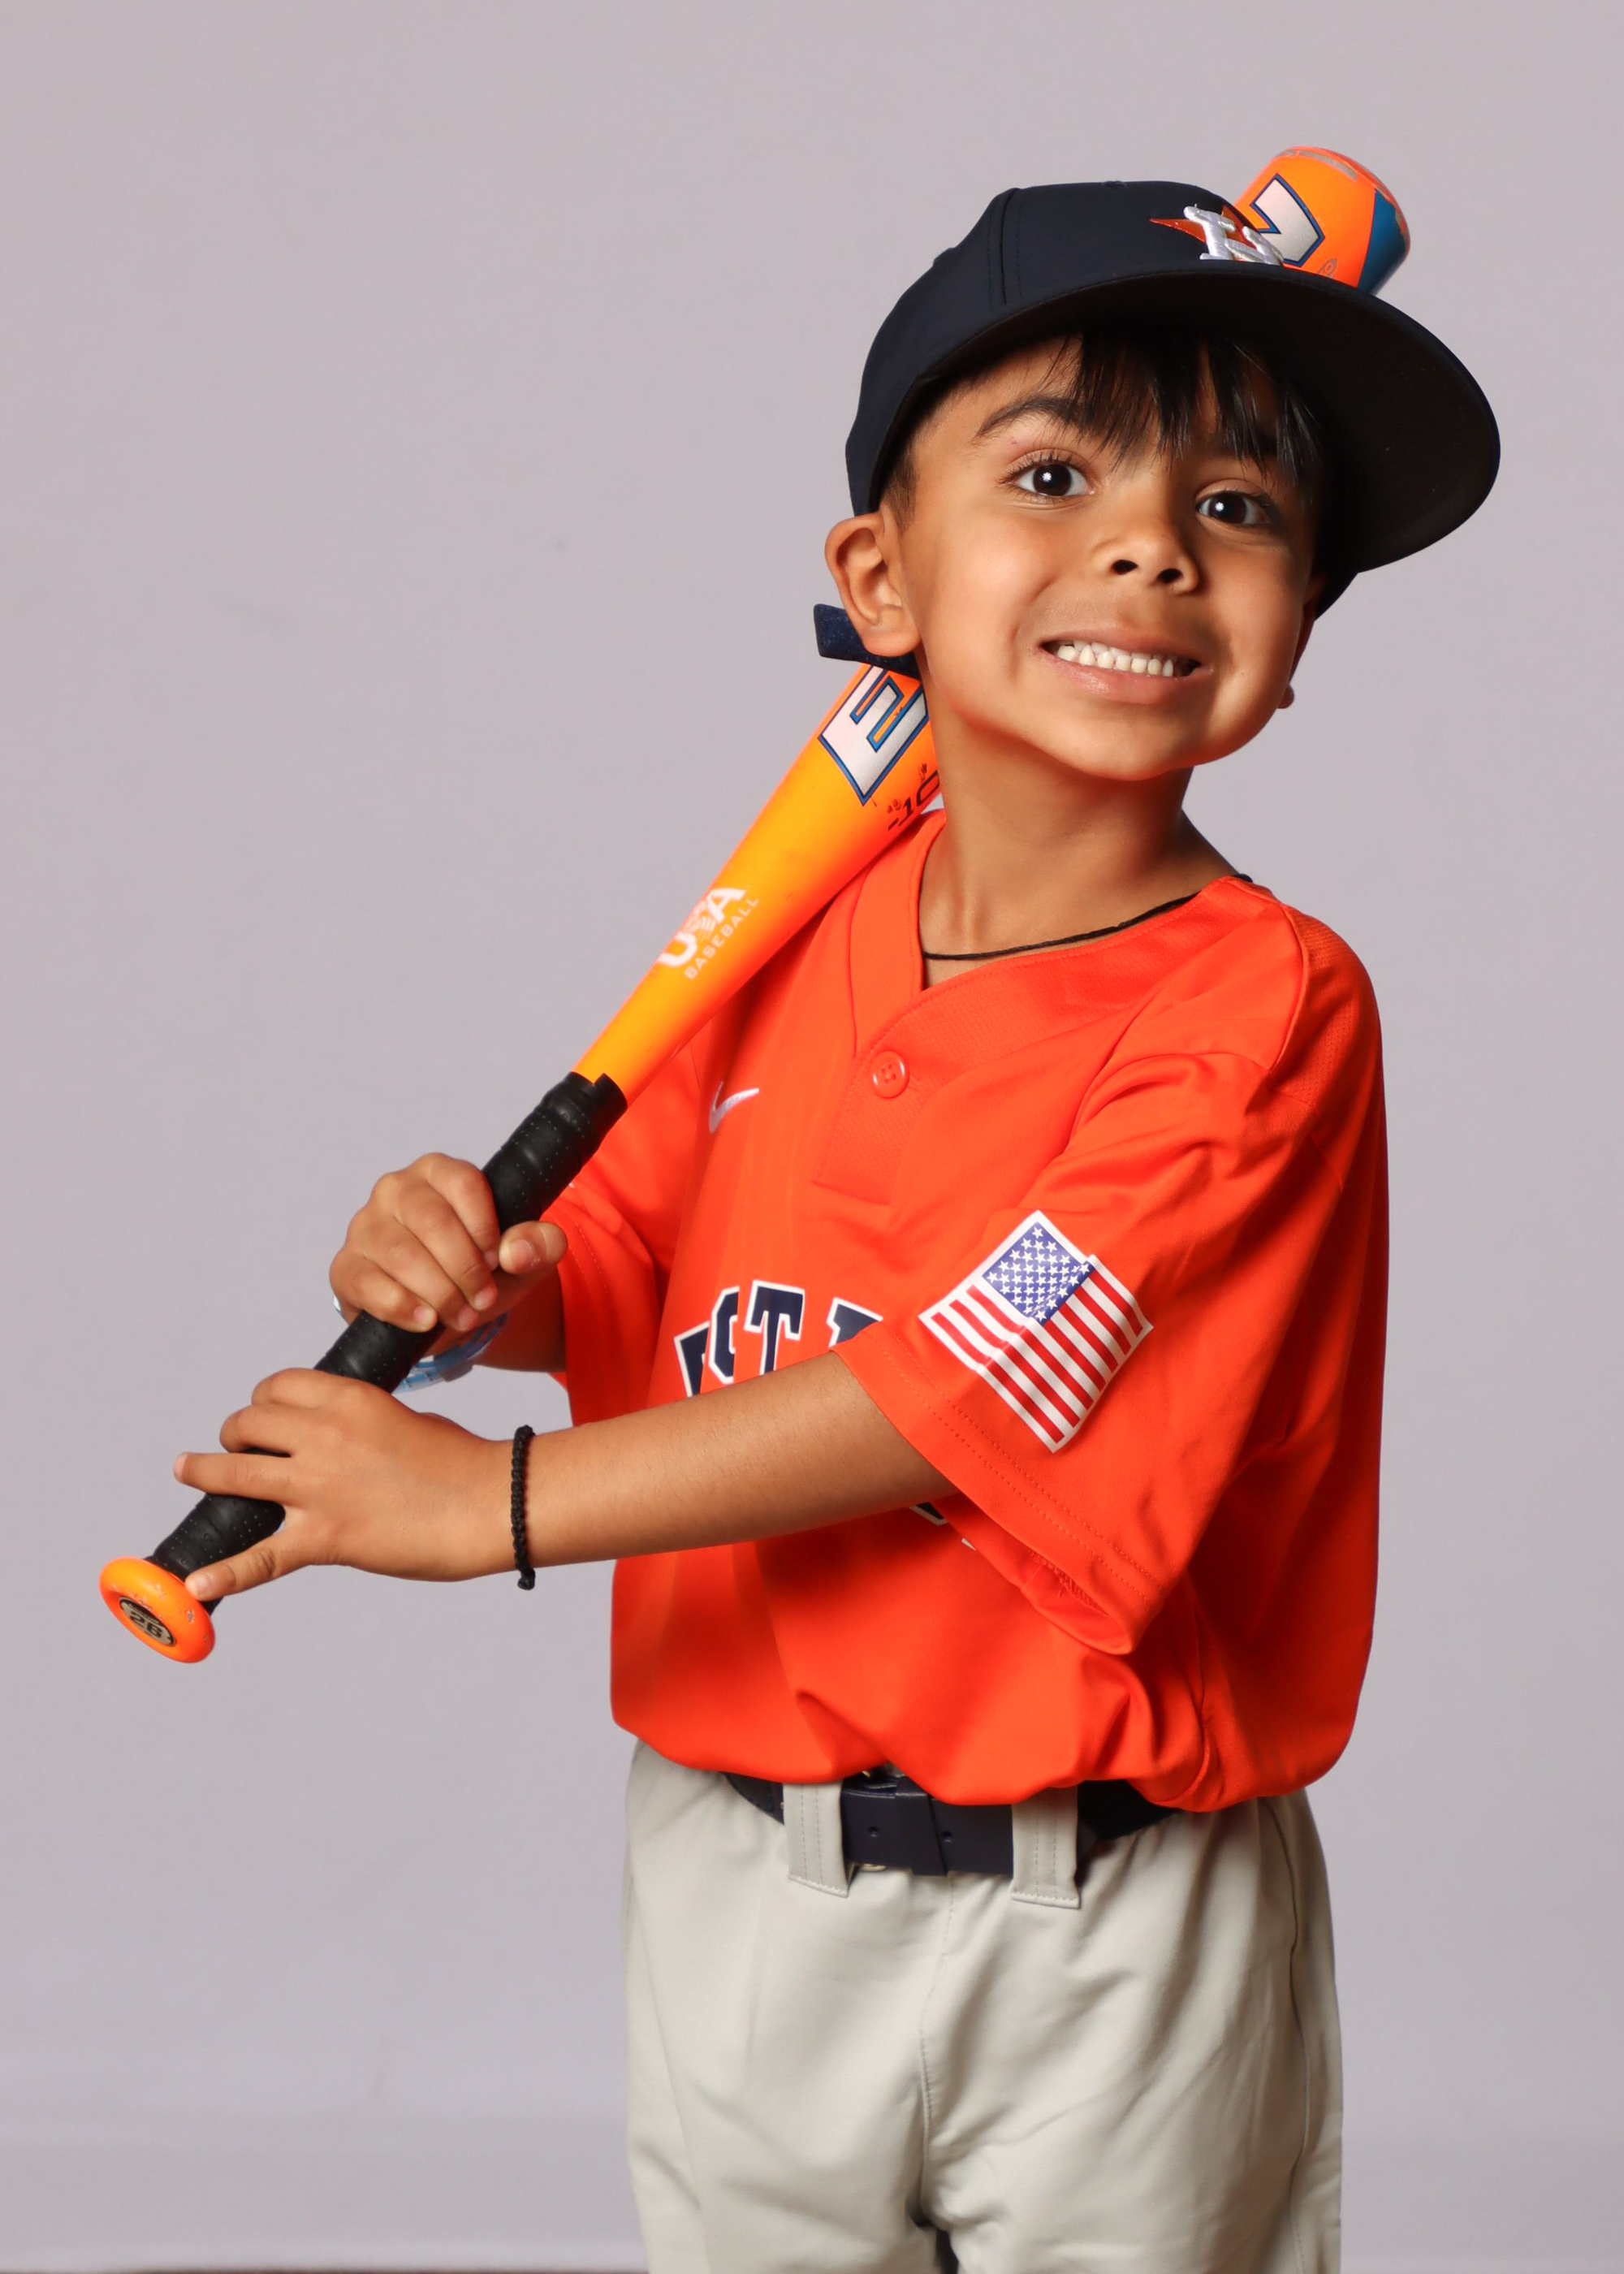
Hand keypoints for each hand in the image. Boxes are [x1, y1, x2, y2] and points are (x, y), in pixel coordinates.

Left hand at [174, 1370, 510, 1600]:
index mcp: (349, 1400)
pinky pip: (261, 1558)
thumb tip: (343, 1441)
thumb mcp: (406, 1419)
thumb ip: (364, 1425)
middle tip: (236, 1445)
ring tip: (189, 1470)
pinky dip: (224, 1573)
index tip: (264, 1414)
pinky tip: (194, 1583)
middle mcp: (324, 1435)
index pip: (279, 1387)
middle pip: (249, 1422)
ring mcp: (319, 1487)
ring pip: (236, 1473)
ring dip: (205, 1471)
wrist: (489, 1503)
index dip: (264, 1400)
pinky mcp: (325, 1537)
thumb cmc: (463, 1463)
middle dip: (236, 1432)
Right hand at [331, 1152, 565, 1344]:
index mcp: (439, 1172)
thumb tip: (517, 1252)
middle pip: (431, 1220)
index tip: (498, 1261)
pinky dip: (401, 1306)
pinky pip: (367, 1283)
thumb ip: (539, 1245)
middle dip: (464, 1268)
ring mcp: (365, 1227)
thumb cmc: (482, 1270)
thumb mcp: (523, 1258)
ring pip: (401, 1254)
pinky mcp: (346, 1267)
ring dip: (439, 1292)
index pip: (463, 1183)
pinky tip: (426, 1321)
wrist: (445, 1311)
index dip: (485, 1227)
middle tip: (484, 1300)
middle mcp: (396, 1190)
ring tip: (463, 1316)